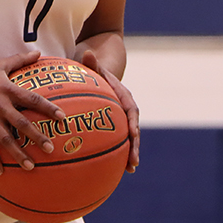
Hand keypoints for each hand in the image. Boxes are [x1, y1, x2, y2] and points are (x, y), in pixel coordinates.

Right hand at [0, 50, 65, 175]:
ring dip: (18, 153)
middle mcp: (1, 105)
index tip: (62, 118)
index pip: (33, 99)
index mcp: (8, 90)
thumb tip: (38, 53)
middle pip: (22, 123)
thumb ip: (20, 59)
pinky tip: (0, 172)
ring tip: (30, 166)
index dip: (48, 108)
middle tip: (51, 148)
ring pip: (6, 139)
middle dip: (36, 136)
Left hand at [79, 48, 139, 172]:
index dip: (133, 123)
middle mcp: (125, 110)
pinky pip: (116, 140)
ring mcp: (120, 119)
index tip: (133, 134)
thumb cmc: (94, 71)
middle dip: (134, 145)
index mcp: (123, 96)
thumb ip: (91, 63)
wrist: (98, 74)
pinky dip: (117, 153)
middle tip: (134, 162)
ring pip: (127, 138)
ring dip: (129, 153)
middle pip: (132, 129)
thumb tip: (87, 53)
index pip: (131, 110)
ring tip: (130, 169)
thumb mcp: (93, 67)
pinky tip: (114, 169)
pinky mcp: (113, 125)